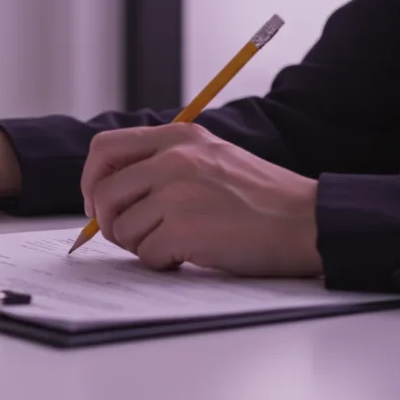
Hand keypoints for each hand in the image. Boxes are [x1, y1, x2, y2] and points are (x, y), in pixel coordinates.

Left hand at [81, 123, 322, 277]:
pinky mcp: (185, 229)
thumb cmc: (263, 198)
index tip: (98, 202)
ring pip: (122, 228)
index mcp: (179, 136)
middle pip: (104, 193)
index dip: (92, 180)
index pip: (105, 148)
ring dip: (141, 245)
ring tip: (175, 244)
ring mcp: (178, 193)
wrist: (308, 221)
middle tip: (130, 236)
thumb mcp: (212, 156)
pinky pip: (146, 255)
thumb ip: (164, 163)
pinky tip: (188, 256)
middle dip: (109, 222)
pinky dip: (162, 263)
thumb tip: (109, 192)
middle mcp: (174, 159)